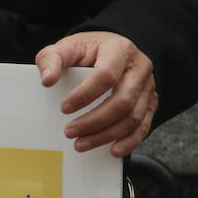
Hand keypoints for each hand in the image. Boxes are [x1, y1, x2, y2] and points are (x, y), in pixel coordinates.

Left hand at [35, 31, 155, 157]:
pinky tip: (113, 150)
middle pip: (123, 101)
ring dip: (107, 135)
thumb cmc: (88, 50)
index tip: (64, 109)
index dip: (85, 95)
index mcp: (119, 50)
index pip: (106, 76)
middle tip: (69, 132)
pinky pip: (144, 125)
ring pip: (134, 117)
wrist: (112, 50)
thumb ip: (52, 59)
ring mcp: (147, 87)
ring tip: (81, 144)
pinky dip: (129, 141)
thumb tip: (47, 80)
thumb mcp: (68, 47)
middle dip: (95, 121)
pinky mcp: (149, 102)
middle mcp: (139, 68)